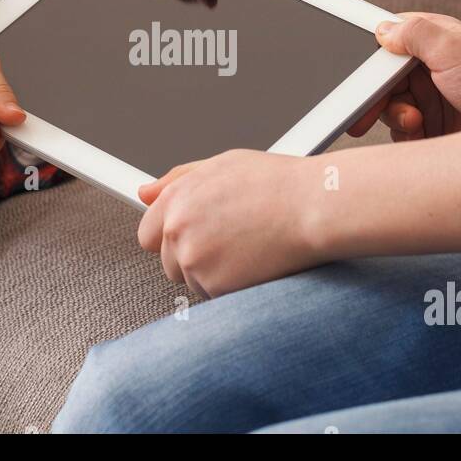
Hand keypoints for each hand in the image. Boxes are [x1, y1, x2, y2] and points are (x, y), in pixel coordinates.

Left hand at [137, 150, 325, 297]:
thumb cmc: (278, 184)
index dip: (171, 236)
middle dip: (193, 256)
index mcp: (177, 198)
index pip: (147, 232)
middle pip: (168, 261)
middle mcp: (178, 230)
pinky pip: (214, 295)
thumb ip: (178, 180)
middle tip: (230, 241)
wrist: (314, 208)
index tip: (190, 237)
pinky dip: (232, 286)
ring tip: (249, 247)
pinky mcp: (216, 287)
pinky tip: (255, 262)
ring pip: (192, 280)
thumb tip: (145, 193)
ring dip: (214, 273)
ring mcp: (195, 261)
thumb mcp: (222, 165)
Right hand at [348, 12, 460, 141]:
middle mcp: (425, 67)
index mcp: (430, 40)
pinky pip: (399, 129)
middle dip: (377, 96)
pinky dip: (405, 132)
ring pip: (387, 106)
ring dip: (395, 116)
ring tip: (415, 120)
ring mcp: (426, 97)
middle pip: (381, 79)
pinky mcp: (429, 124)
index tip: (358, 75)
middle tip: (366, 112)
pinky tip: (420, 130)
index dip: (370, 58)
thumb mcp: (452, 49)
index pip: (387, 42)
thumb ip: (415, 33)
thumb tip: (383, 28)